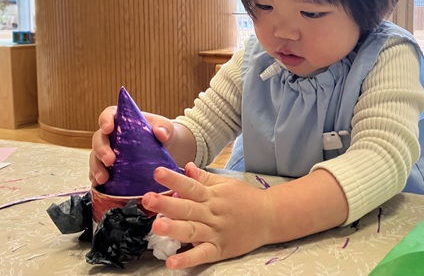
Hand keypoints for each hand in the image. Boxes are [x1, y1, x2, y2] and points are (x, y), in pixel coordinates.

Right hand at [88, 106, 174, 185]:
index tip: (108, 128)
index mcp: (122, 120)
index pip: (108, 115)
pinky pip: (98, 173)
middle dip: (101, 150)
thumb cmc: (163, 133)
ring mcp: (109, 152)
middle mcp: (111, 135)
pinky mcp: (109, 168)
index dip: (105, 120)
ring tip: (103, 179)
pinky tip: (99, 186)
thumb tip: (160, 133)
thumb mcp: (166, 127)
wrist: (167, 150)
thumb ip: (164, 127)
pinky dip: (96, 179)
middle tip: (109, 160)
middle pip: (99, 139)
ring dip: (96, 168)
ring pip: (95, 158)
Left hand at [141, 163, 273, 268]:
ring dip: (174, 229)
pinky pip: (203, 255)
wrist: (270, 217)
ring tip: (156, 226)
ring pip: (193, 230)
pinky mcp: (220, 250)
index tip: (157, 173)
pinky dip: (188, 259)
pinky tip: (172, 262)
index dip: (174, 179)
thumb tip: (187, 167)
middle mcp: (213, 213)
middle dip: (167, 204)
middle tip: (148, 199)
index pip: (191, 185)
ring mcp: (216, 232)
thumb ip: (205, 178)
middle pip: (188, 208)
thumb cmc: (245, 199)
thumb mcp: (226, 184)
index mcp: (213, 195)